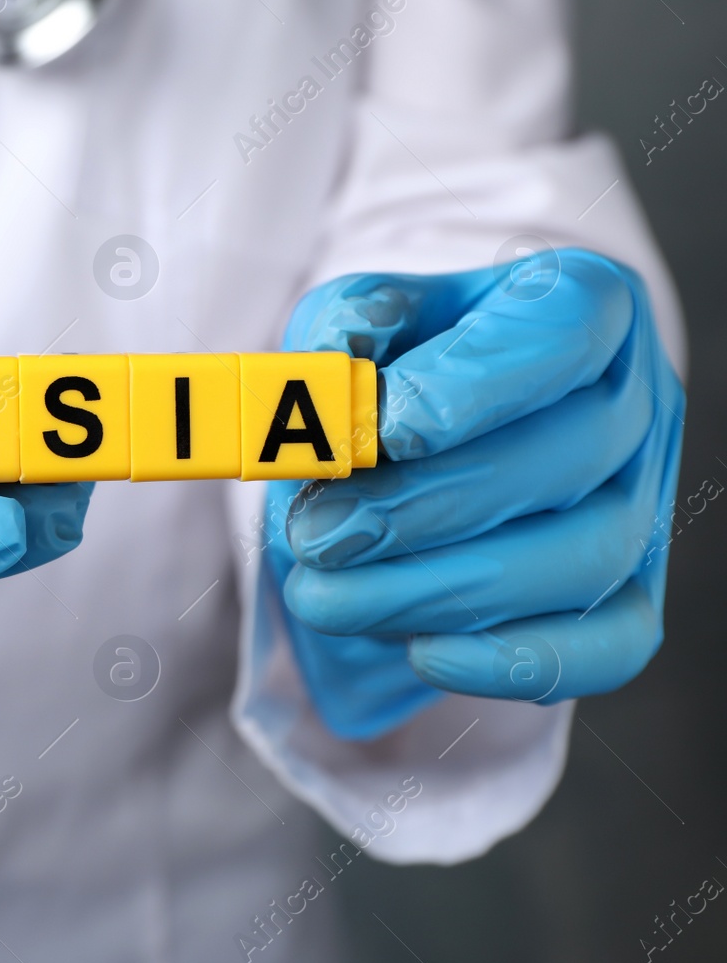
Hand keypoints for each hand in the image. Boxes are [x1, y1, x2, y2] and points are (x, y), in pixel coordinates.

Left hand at [265, 249, 683, 738]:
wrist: (414, 441)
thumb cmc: (390, 367)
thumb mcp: (351, 322)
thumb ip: (338, 334)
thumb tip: (325, 371)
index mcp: (582, 302)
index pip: (566, 327)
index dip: (479, 383)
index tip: (387, 430)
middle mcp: (634, 400)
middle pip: (569, 456)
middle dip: (427, 509)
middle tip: (317, 535)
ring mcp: (645, 502)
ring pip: (583, 559)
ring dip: (441, 591)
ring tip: (323, 596)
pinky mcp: (630, 593)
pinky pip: (608, 646)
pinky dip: (516, 660)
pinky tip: (422, 654)